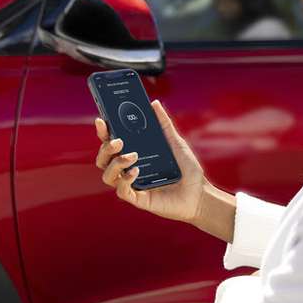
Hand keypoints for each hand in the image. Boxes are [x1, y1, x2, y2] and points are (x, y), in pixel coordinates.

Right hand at [94, 99, 207, 223]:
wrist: (200, 193)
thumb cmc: (187, 169)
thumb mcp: (175, 142)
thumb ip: (164, 124)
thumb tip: (154, 103)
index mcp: (134, 155)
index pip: (111, 144)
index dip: (103, 132)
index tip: (101, 120)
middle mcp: (128, 170)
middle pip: (103, 159)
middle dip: (106, 148)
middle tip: (118, 141)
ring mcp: (132, 185)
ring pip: (107, 175)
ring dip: (115, 164)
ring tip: (132, 156)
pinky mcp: (138, 199)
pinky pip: (122, 191)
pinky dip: (125, 180)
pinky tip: (136, 171)